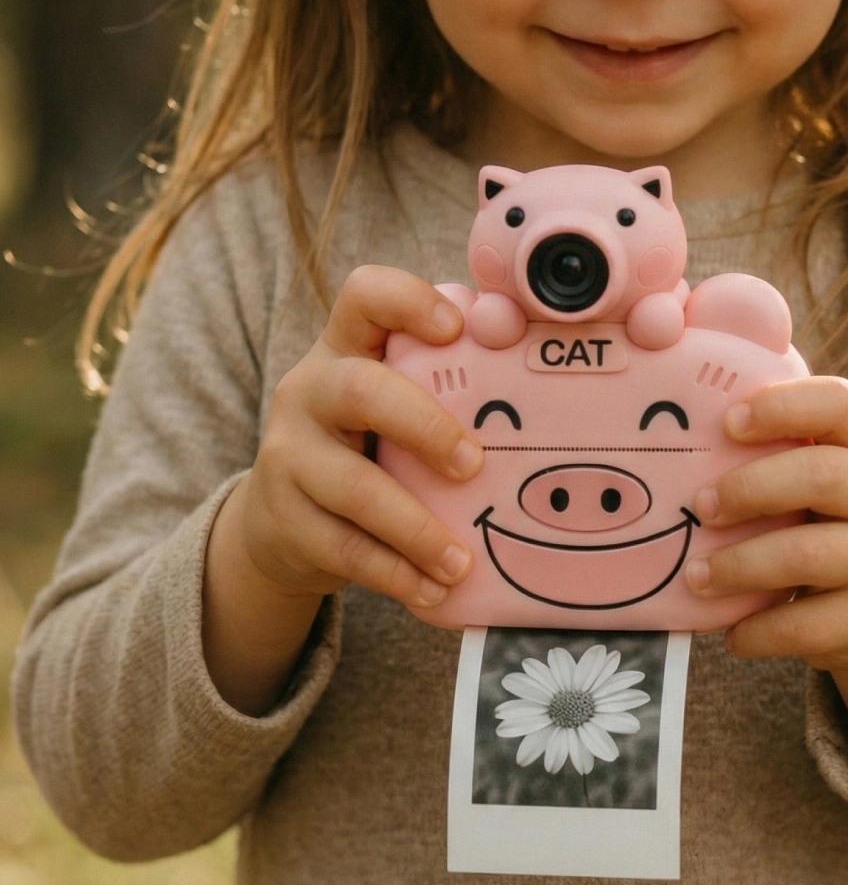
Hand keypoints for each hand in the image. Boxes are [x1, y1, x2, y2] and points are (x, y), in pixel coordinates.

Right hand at [237, 265, 482, 610]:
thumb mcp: (392, 399)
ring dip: (415, 527)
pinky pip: (344, 549)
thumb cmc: (366, 443)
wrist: (280, 518)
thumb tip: (529, 355)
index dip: (407, 300)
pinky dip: (396, 574)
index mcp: (346, 347)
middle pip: (359, 390)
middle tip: (474, 464)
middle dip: (423, 425)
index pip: (364, 295)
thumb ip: (446, 378)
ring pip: (352, 488)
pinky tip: (434, 589)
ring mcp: (289, 456)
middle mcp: (310, 391)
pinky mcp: (285, 520)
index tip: (456, 327)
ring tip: (461, 560)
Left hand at [683, 376, 847, 780]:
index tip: (728, 423)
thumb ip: (777, 448)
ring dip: (740, 565)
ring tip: (697, 576)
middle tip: (701, 507)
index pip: (840, 403)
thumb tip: (682, 431)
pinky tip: (732, 632)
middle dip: (749, 489)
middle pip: (821, 476)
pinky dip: (759, 630)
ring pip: (808, 555)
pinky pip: (807, 624)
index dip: (783, 406)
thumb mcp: (820, 471)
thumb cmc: (828, 516)